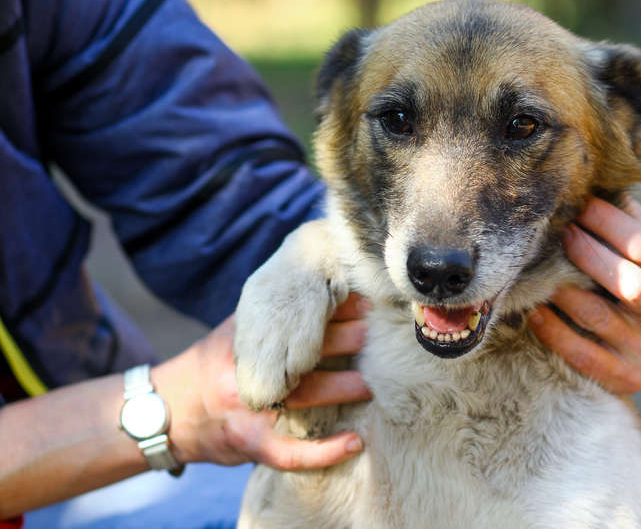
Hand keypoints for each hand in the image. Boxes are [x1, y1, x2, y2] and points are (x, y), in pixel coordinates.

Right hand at [153, 293, 371, 469]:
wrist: (167, 411)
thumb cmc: (211, 366)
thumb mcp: (232, 333)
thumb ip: (269, 318)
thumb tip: (319, 287)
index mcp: (248, 341)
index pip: (295, 319)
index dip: (329, 310)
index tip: (360, 300)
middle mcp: (249, 371)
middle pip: (302, 353)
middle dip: (341, 341)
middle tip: (373, 332)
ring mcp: (251, 410)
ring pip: (303, 398)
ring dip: (342, 388)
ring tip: (372, 382)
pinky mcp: (251, 444)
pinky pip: (291, 452)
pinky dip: (324, 451)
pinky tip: (355, 442)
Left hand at [528, 196, 640, 393]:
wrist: (631, 350)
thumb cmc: (625, 282)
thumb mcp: (635, 253)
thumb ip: (625, 224)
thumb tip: (596, 185)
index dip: (610, 224)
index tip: (578, 206)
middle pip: (628, 282)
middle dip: (587, 255)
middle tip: (557, 235)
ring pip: (597, 316)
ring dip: (563, 290)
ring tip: (537, 270)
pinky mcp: (628, 380)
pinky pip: (582, 354)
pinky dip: (553, 329)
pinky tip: (533, 311)